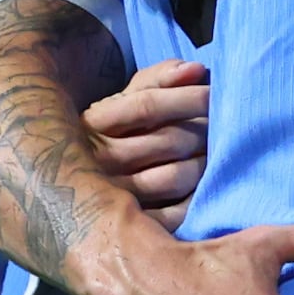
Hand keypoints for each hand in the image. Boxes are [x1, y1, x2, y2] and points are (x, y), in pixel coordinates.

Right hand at [82, 55, 209, 221]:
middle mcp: (98, 159)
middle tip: (221, 128)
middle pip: (168, 141)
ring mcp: (113, 196)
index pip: (148, 105)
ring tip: (214, 155)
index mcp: (94, 123)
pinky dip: (195, 200)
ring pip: (174, 177)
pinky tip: (203, 188)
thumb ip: (158, 79)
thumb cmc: (112, 134)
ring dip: (205, 164)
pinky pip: (174, 214)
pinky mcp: (129, 225)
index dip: (188, 98)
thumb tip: (196, 69)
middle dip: (203, 132)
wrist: (72, 184)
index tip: (213, 95)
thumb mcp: (124, 102)